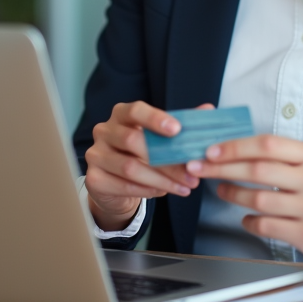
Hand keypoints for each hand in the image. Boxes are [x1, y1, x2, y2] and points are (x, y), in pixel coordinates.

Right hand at [83, 101, 212, 230]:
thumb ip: (181, 124)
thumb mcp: (159, 138)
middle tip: (192, 173)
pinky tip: (163, 192)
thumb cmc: (141, 154)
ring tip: (184, 187)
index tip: (177, 129)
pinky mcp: (94, 178)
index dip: (155, 118)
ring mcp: (96, 155)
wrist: (116, 184)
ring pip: (130, 167)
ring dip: (161, 179)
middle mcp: (104, 131)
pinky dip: (147, 190)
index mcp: (121, 114)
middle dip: (167, 159)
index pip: (135, 110)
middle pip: (133, 140)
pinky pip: (123, 185)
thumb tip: (209, 109)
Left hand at [187, 135, 302, 273]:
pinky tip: (246, 218)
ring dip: (232, 194)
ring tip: (222, 191)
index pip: (268, 145)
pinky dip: (249, 221)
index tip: (212, 150)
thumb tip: (235, 149)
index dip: (235, 146)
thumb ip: (282, 158)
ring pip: (258, 198)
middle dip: (222, 168)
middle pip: (258, 169)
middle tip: (201, 168)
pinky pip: (266, 224)